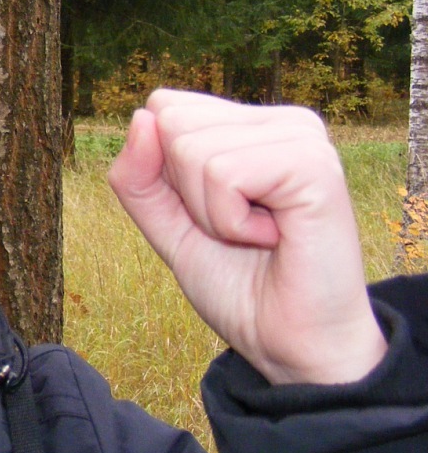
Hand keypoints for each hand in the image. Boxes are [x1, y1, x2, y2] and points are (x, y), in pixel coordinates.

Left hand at [107, 89, 386, 384]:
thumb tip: (140, 117)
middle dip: (184, 192)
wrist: (288, 344)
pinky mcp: (314, 164)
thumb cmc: (237, 285)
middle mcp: (281, 121)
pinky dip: (230, 222)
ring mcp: (302, 138)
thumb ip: (138, 176)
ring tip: (257, 235)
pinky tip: (274, 237)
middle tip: (236, 229)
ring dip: (210, 213)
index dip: (163, 173)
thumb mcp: (166, 226)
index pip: (162, 108)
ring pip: (191, 148)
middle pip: (171, 121)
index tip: (210, 213)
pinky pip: (224, 174)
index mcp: (250, 125)